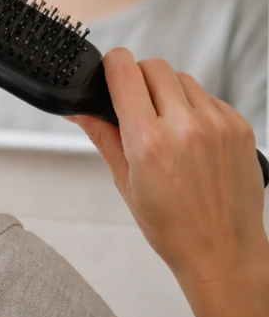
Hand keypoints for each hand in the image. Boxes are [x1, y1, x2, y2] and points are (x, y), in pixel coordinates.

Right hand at [68, 47, 268, 286]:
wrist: (223, 252)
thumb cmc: (172, 226)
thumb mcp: (124, 181)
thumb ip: (102, 135)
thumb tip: (77, 109)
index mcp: (148, 142)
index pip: (125, 71)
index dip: (112, 64)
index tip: (110, 71)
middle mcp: (185, 127)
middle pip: (154, 66)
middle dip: (139, 78)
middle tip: (137, 106)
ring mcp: (217, 125)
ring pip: (183, 79)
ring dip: (169, 92)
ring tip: (167, 126)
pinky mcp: (239, 127)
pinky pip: (209, 97)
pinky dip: (196, 108)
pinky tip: (192, 137)